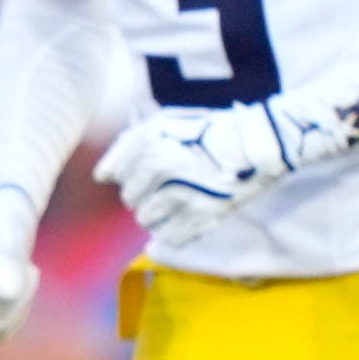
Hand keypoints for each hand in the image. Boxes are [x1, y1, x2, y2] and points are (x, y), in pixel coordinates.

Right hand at [0, 184, 42, 341]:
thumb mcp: (6, 235)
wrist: (0, 234)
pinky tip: (15, 294)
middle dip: (16, 288)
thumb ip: (7, 259)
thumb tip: (8, 292)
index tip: (3, 251)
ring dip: (19, 301)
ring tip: (19, 275)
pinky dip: (16, 314)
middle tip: (21, 262)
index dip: (2, 273)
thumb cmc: (1, 229)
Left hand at [98, 97, 351, 246]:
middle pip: (129, 199)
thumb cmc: (207, 132)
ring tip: (175, 200)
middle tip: (167, 184)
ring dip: (156, 214)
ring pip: (145, 219)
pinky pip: (169, 237)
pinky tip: (184, 215)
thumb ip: (128, 145)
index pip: (115, 173)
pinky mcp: (204, 215)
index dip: (129, 173)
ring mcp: (183, 191)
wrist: (257, 143)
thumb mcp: (165, 122)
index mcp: (151, 139)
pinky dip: (172, 231)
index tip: (149, 169)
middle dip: (142, 194)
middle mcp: (164, 164)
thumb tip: (101, 176)